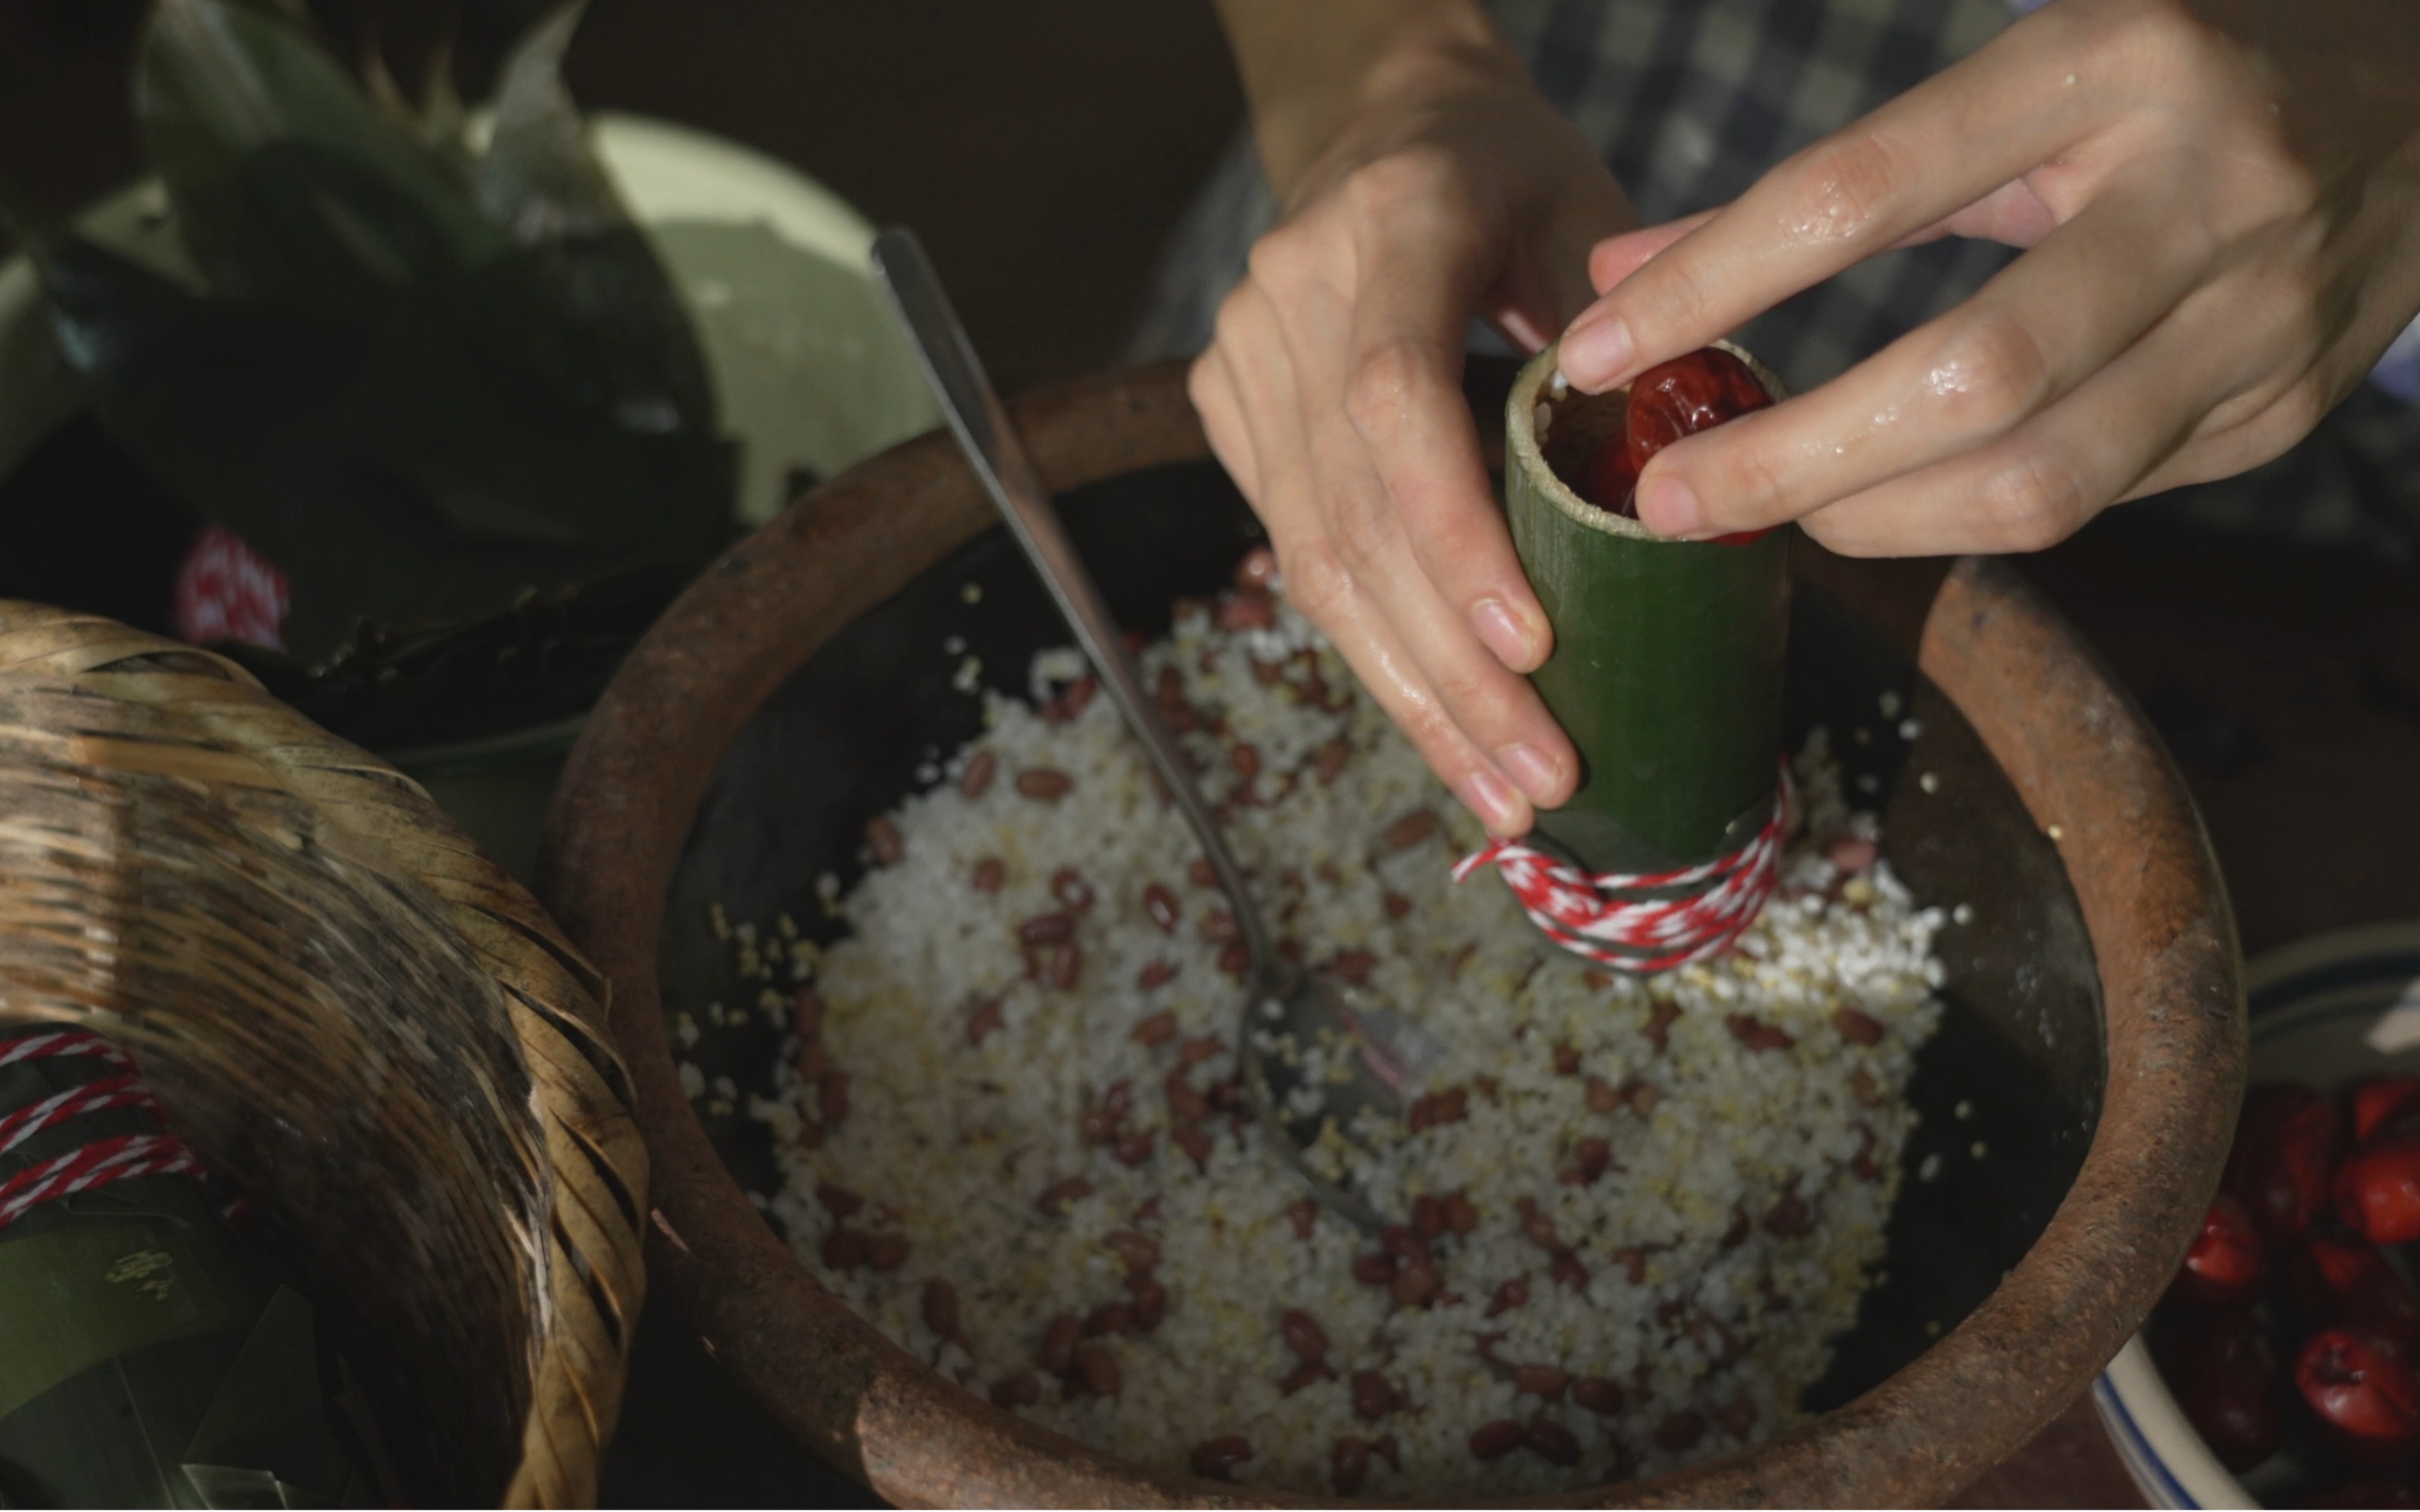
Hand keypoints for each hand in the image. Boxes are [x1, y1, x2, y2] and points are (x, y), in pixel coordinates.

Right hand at [1190, 13, 1633, 835]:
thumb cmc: (1510, 170)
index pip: (1395, 402)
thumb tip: (1700, 497)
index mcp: (1387, 226)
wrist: (1380, 121)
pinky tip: (1443, 731)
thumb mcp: (1591, 210)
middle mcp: (1288, 298)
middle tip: (1539, 780)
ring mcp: (1242, 362)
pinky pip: (1302, 558)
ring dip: (1413, 694)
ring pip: (1315, 563)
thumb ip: (1640, 331)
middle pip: (1352, 518)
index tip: (1531, 645)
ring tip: (1499, 791)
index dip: (1455, 535)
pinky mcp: (1230, 415)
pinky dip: (1379, 653)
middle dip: (1449, 671)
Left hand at [1556, 0, 2419, 555]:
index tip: (1599, 352)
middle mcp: (2203, 189)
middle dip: (1790, 459)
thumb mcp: (2021, 80)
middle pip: (1964, 374)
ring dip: (1872, 519)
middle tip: (1666, 501)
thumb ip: (1825, 183)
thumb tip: (1616, 281)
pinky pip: (2094, 501)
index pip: (1864, 189)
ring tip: (1768, 518)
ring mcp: (2263, 313)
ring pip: (2038, 478)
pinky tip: (1892, 503)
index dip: (1713, 286)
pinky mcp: (2284, 408)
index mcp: (2111, 61)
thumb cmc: (2176, 77)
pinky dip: (1966, 516)